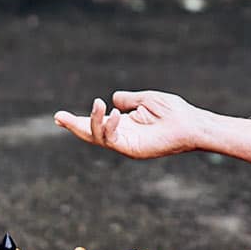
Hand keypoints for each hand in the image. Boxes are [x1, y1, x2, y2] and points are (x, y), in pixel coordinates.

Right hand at [53, 90, 206, 160]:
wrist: (192, 124)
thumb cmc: (174, 112)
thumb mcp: (146, 99)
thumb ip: (128, 99)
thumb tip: (113, 99)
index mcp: (124, 125)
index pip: (97, 123)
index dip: (78, 120)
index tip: (59, 116)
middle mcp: (122, 136)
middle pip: (91, 134)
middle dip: (74, 126)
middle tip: (58, 117)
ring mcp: (126, 145)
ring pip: (98, 138)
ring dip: (93, 122)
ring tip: (98, 103)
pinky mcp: (133, 150)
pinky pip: (113, 140)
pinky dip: (109, 127)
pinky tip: (115, 114)